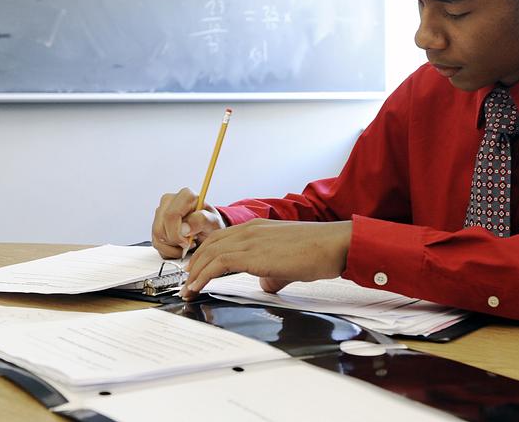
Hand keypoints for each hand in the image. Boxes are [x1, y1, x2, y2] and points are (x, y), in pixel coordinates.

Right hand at [151, 188, 223, 258]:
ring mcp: (161, 211)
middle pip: (161, 227)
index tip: (187, 242)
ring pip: (157, 235)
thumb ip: (201, 221)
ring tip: (185, 244)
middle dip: (174, 241)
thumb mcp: (213, 222)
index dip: (177, 233)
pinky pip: (155, 241)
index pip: (171, 215)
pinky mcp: (156, 222)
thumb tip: (184, 228)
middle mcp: (170, 200)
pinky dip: (167, 250)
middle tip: (188, 244)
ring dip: (171, 247)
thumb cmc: (210, 223)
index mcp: (185, 195)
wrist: (207, 228)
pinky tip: (179, 246)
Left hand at [181, 219, 351, 298]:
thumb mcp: (288, 262)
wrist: (333, 245)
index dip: (204, 255)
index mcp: (256, 228)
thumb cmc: (317, 252)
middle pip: (209, 244)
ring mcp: (250, 240)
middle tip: (186, 283)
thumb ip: (273, 273)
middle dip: (193, 264)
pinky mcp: (253, 254)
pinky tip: (197, 287)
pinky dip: (203, 275)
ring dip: (194, 272)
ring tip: (187, 290)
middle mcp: (249, 230)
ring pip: (210, 252)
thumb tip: (266, 284)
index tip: (195, 271)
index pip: (220, 238)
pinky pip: (219, 263)